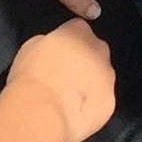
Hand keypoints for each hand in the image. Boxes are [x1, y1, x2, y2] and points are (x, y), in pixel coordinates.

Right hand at [8, 19, 115, 141]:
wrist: (42, 112)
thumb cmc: (32, 78)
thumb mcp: (30, 47)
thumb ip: (48, 42)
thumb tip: (51, 49)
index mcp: (78, 32)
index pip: (78, 29)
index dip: (67, 43)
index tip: (58, 54)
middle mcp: (99, 51)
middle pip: (94, 52)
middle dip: (83, 62)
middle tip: (62, 77)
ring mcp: (108, 77)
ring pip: (101, 77)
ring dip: (89, 84)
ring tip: (66, 98)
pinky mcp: (110, 102)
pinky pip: (102, 101)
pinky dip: (92, 106)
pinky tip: (73, 111)